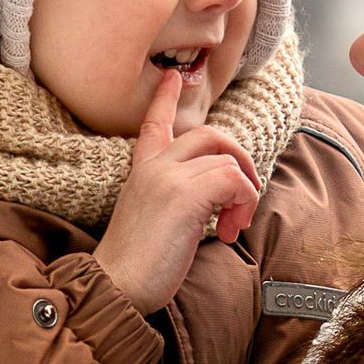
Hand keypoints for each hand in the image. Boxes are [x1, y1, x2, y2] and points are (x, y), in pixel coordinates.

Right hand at [93, 65, 259, 310]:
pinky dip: (243, 204)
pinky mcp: (185, 193)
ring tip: (232, 227)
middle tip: (246, 195)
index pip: (154, 125)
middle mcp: (154, 166)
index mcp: (142, 171)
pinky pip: (234, 180)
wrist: (118, 285)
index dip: (165, 100)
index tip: (173, 77)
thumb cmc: (136, 266)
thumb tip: (215, 199)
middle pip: (210, 135)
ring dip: (244, 196)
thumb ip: (175, 197)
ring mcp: (169, 176)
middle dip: (239, 159)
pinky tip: (229, 231)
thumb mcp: (152, 219)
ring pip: (228, 161)